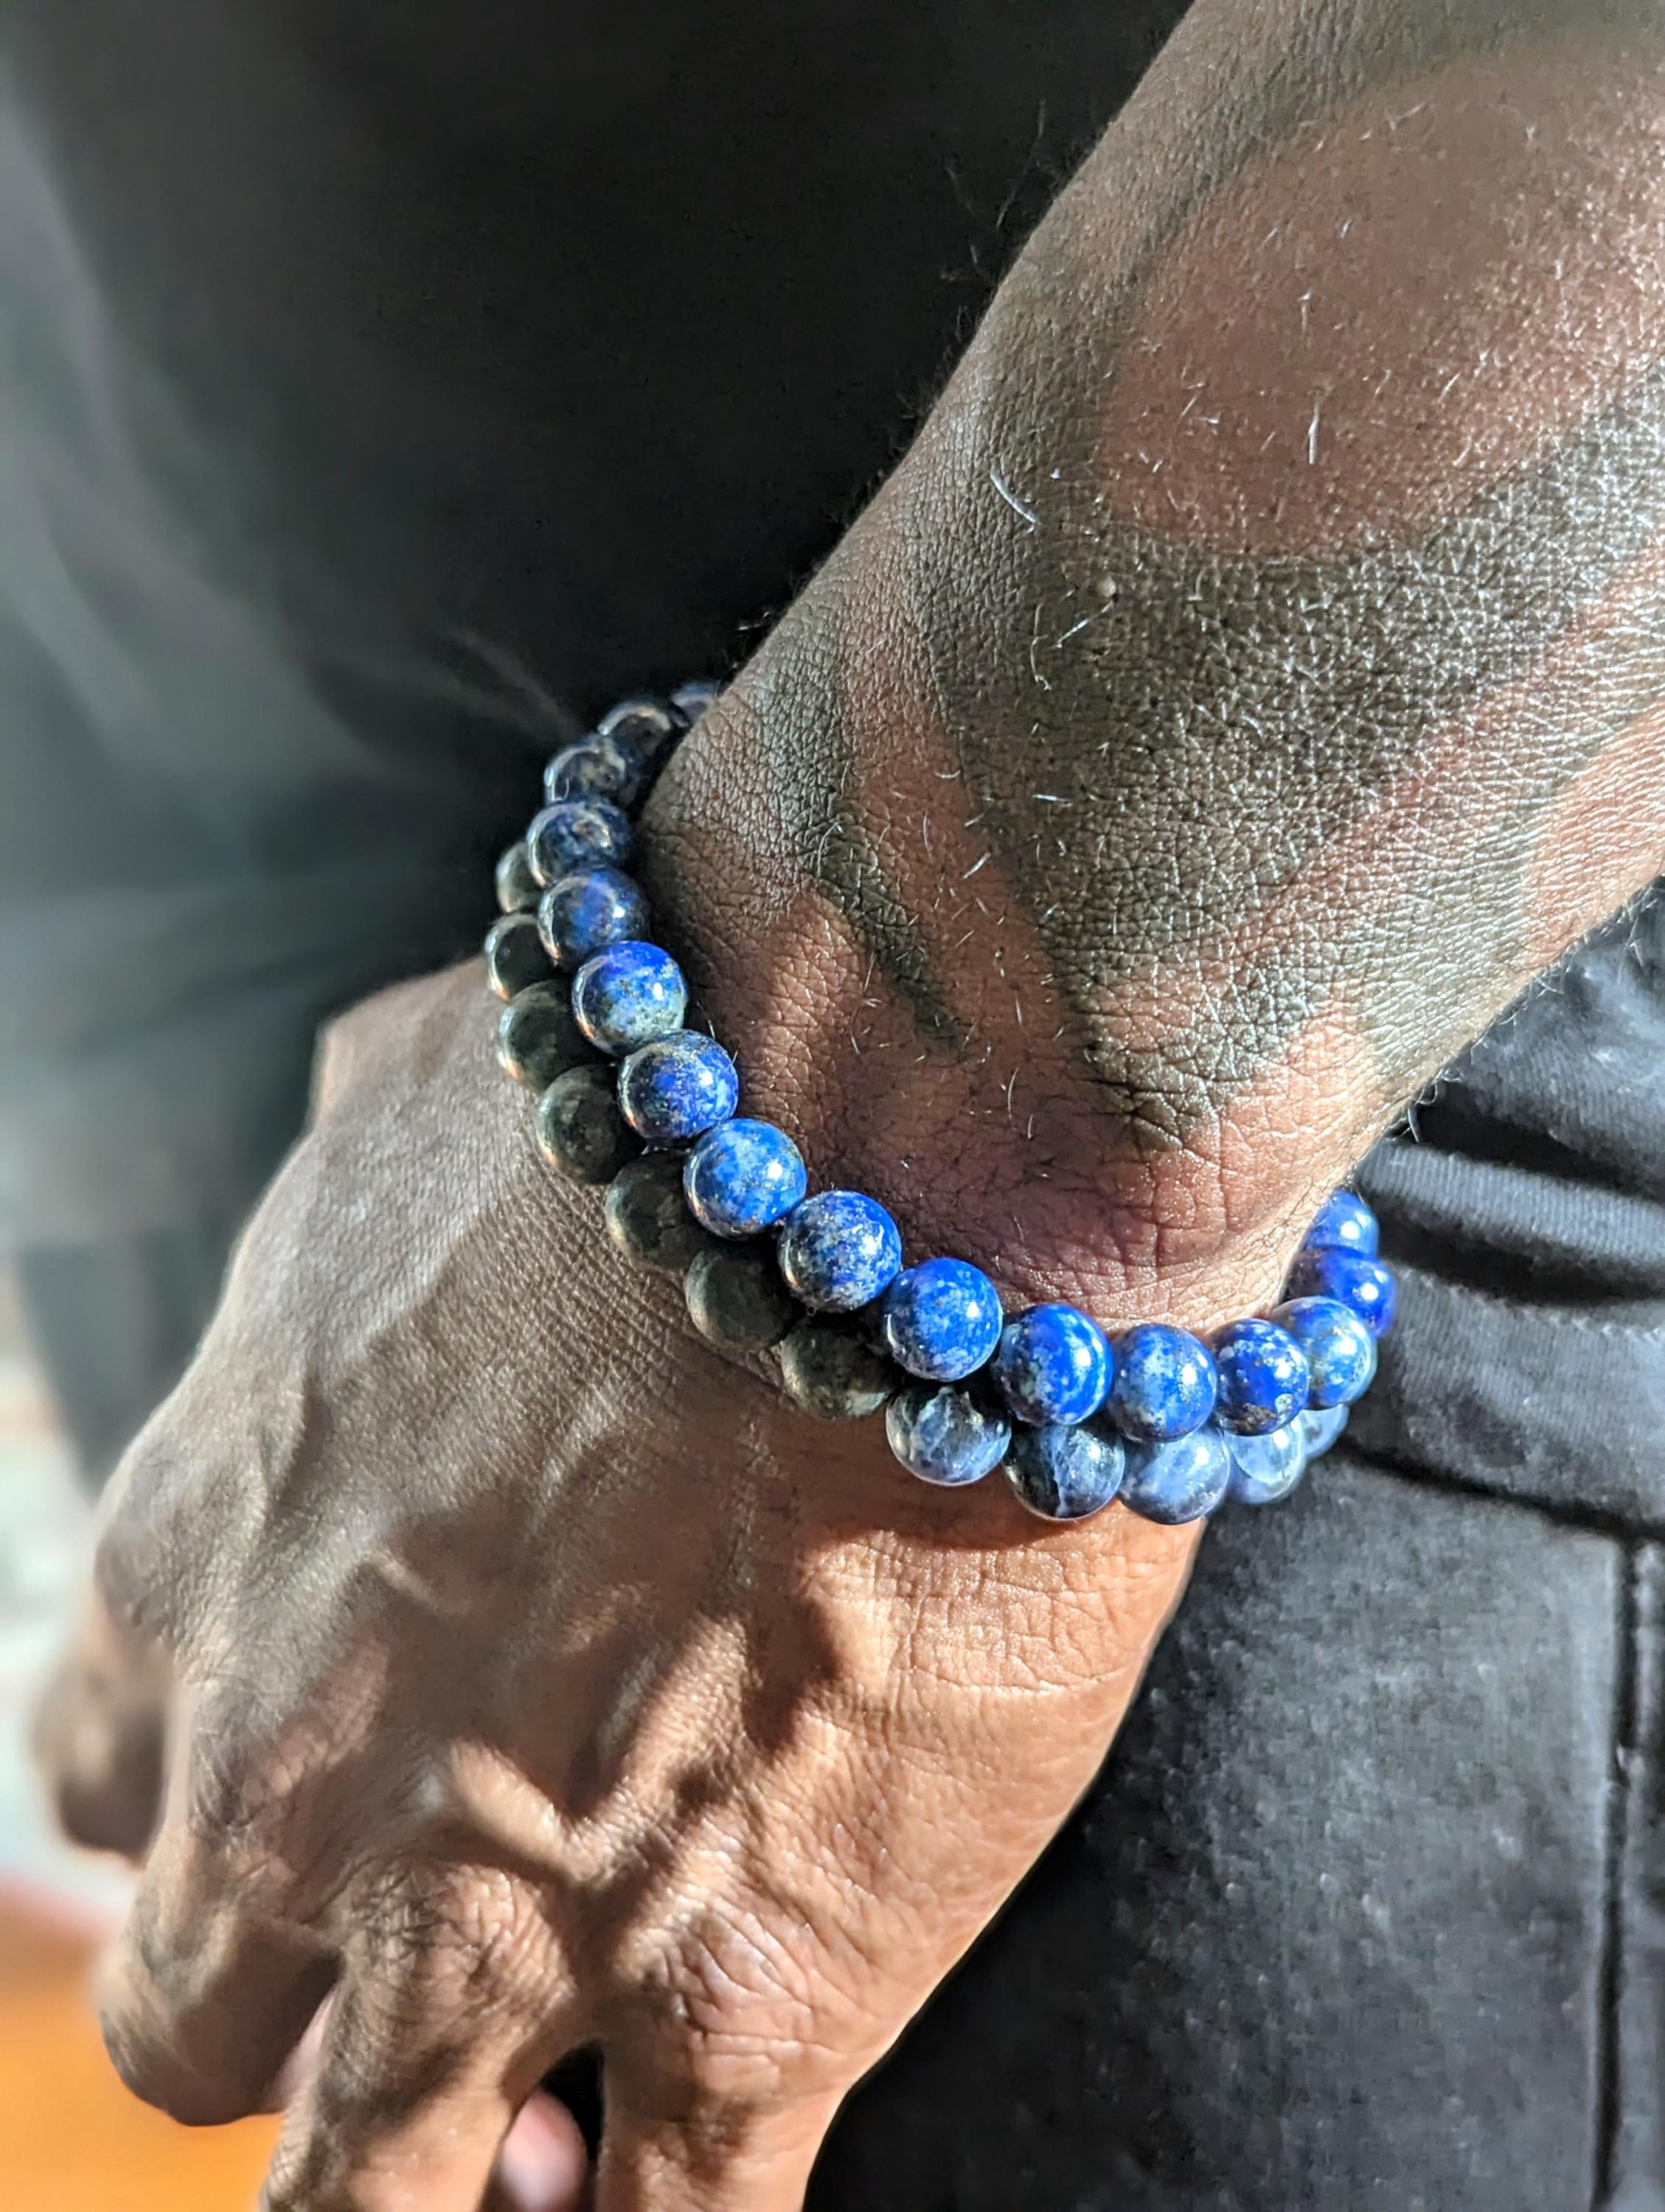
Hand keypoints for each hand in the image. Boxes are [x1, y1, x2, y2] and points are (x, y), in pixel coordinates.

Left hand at [37, 959, 1214, 2211]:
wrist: (889, 1156)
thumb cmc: (665, 1086)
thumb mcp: (405, 1101)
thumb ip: (336, 1184)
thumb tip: (359, 1167)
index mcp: (205, 1560)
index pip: (109, 1778)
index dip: (207, 1811)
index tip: (321, 1798)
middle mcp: (297, 1785)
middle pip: (196, 2025)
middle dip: (306, 2009)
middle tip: (443, 1958)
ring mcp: (498, 1930)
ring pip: (366, 2208)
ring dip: (446, 2178)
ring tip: (549, 2133)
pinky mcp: (746, 2007)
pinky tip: (709, 2157)